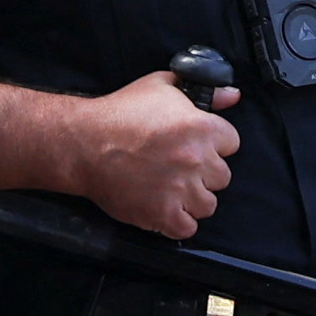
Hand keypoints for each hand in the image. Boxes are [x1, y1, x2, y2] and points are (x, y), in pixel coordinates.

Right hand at [46, 67, 238, 238]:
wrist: (83, 143)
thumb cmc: (119, 113)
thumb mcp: (162, 86)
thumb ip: (204, 92)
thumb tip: (232, 95)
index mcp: (200, 127)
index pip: (231, 143)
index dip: (213, 144)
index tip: (194, 146)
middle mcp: (195, 160)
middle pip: (222, 176)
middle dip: (202, 172)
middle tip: (178, 167)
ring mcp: (180, 189)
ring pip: (207, 204)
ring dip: (192, 199)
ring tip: (171, 189)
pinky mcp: (162, 214)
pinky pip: (186, 228)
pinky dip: (177, 222)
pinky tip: (164, 208)